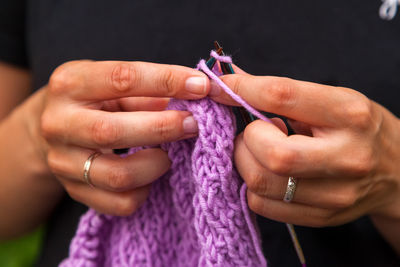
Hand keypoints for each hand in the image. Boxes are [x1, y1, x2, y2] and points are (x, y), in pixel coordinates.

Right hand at [41, 60, 209, 215]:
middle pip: (112, 132)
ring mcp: (63, 162)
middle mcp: (58, 123)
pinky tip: (150, 174)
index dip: (167, 81)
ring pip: (117, 175)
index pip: (122, 79)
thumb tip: (196, 93)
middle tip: (193, 124)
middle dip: (163, 128)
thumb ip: (149, 89)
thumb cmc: (97, 100)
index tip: (202, 86)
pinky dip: (145, 191)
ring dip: (155, 165)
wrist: (57, 126)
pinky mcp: (74, 191)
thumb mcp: (114, 84)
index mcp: (70, 84)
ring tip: (168, 154)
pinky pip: (120, 202)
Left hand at [210, 73, 399, 226]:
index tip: (218, 87)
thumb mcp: (332, 100)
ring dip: (246, 162)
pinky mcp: (323, 217)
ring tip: (261, 151)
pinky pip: (263, 206)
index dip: (242, 89)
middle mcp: (346, 156)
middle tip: (254, 132)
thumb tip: (232, 79)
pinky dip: (253, 186)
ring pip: (262, 184)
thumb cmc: (359, 129)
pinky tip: (268, 172)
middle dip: (248, 139)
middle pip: (273, 154)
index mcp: (349, 114)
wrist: (397, 172)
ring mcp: (336, 193)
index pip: (283, 96)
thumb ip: (282, 93)